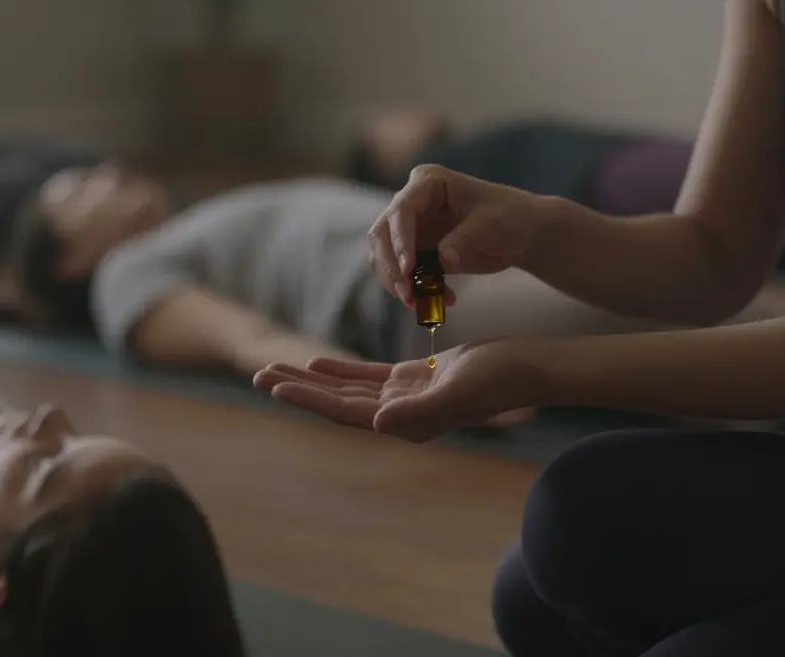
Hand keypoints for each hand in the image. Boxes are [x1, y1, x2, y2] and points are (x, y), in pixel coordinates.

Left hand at [252, 341, 530, 442]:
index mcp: (404, 422)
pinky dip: (342, 370)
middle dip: (298, 388)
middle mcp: (399, 415)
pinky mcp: (416, 378)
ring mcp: (406, 397)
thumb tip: (378, 423)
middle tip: (259, 373)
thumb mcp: (456, 393)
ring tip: (277, 367)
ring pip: (348, 388)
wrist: (526, 368)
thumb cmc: (497, 382)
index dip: (307, 398)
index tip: (273, 384)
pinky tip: (318, 362)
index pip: (343, 411)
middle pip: (336, 401)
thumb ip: (418, 412)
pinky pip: (369, 376)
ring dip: (313, 379)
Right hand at [368, 164, 547, 306]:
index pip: (402, 210)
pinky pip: (404, 274)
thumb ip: (465, 240)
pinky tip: (442, 299)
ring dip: (398, 283)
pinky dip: (415, 290)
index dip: (400, 240)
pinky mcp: (417, 252)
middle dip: (392, 267)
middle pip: (382, 234)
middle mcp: (412, 202)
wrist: (521, 233)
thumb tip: (441, 261)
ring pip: (385, 257)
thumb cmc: (509, 216)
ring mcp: (411, 228)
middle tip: (408, 294)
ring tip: (422, 303)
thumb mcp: (492, 224)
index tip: (409, 269)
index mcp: (428, 183)